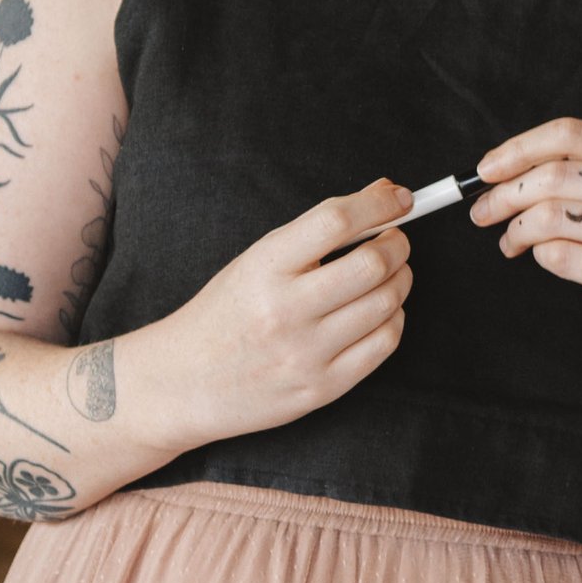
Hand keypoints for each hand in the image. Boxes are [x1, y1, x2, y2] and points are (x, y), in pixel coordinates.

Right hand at [150, 179, 413, 444]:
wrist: (181, 383)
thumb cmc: (225, 313)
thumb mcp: (256, 261)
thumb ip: (316, 231)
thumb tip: (385, 194)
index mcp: (264, 267)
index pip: (336, 221)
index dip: (379, 203)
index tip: (400, 198)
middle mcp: (285, 310)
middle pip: (372, 264)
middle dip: (398, 244)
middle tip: (396, 240)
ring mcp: (304, 353)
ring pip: (386, 303)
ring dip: (400, 279)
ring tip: (390, 274)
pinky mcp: (321, 388)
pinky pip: (384, 344)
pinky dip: (394, 319)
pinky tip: (380, 312)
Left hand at [472, 118, 581, 362]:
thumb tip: (511, 170)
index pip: (569, 134)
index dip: (518, 148)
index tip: (486, 169)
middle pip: (551, 176)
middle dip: (502, 195)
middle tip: (482, 212)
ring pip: (549, 217)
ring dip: (516, 231)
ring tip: (511, 242)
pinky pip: (561, 258)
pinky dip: (540, 257)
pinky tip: (542, 259)